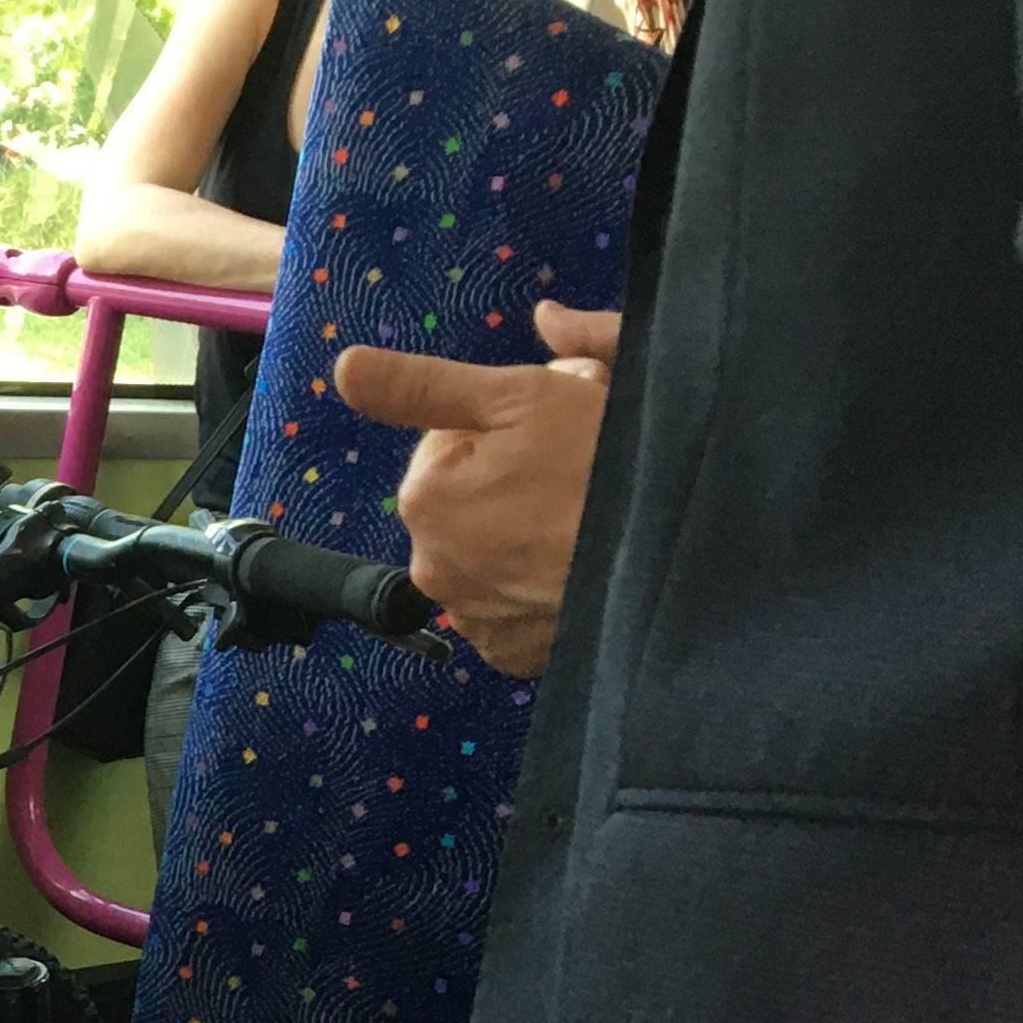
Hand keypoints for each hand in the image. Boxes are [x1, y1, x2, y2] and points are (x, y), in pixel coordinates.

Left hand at [330, 301, 622, 675]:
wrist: (678, 555)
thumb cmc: (603, 463)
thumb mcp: (518, 396)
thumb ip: (422, 383)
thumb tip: (344, 368)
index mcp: (423, 499)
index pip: (452, 437)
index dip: (507, 422)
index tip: (554, 426)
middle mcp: (433, 567)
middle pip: (470, 496)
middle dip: (514, 475)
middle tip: (579, 466)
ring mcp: (474, 618)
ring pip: (494, 548)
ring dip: (526, 529)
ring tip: (584, 515)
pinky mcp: (514, 653)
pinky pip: (515, 606)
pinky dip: (540, 583)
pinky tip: (579, 563)